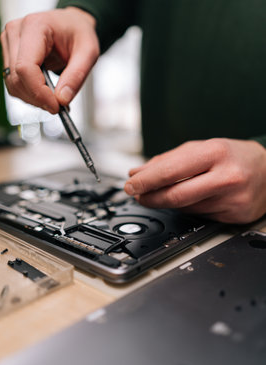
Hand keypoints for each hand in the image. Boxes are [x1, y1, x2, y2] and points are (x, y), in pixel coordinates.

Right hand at [0, 7, 99, 112]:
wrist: (71, 24)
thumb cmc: (79, 32)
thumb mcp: (89, 52)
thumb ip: (77, 76)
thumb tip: (62, 99)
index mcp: (35, 26)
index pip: (25, 67)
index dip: (38, 91)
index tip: (55, 106)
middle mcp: (15, 32)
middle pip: (16, 78)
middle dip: (38, 98)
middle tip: (58, 106)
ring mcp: (9, 43)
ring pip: (12, 83)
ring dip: (33, 98)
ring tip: (54, 98)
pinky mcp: (9, 55)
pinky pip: (13, 83)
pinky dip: (29, 94)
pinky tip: (44, 93)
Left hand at [124, 138, 265, 222]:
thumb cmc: (232, 155)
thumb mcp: (200, 148)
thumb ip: (167, 160)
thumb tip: (137, 172)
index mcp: (215, 153)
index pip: (172, 171)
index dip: (146, 181)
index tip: (131, 184)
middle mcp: (226, 177)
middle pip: (176, 196)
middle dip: (150, 197)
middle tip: (136, 195)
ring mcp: (232, 199)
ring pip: (185, 208)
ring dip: (165, 203)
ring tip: (157, 195)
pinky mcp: (234, 216)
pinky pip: (198, 216)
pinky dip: (185, 209)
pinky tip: (185, 200)